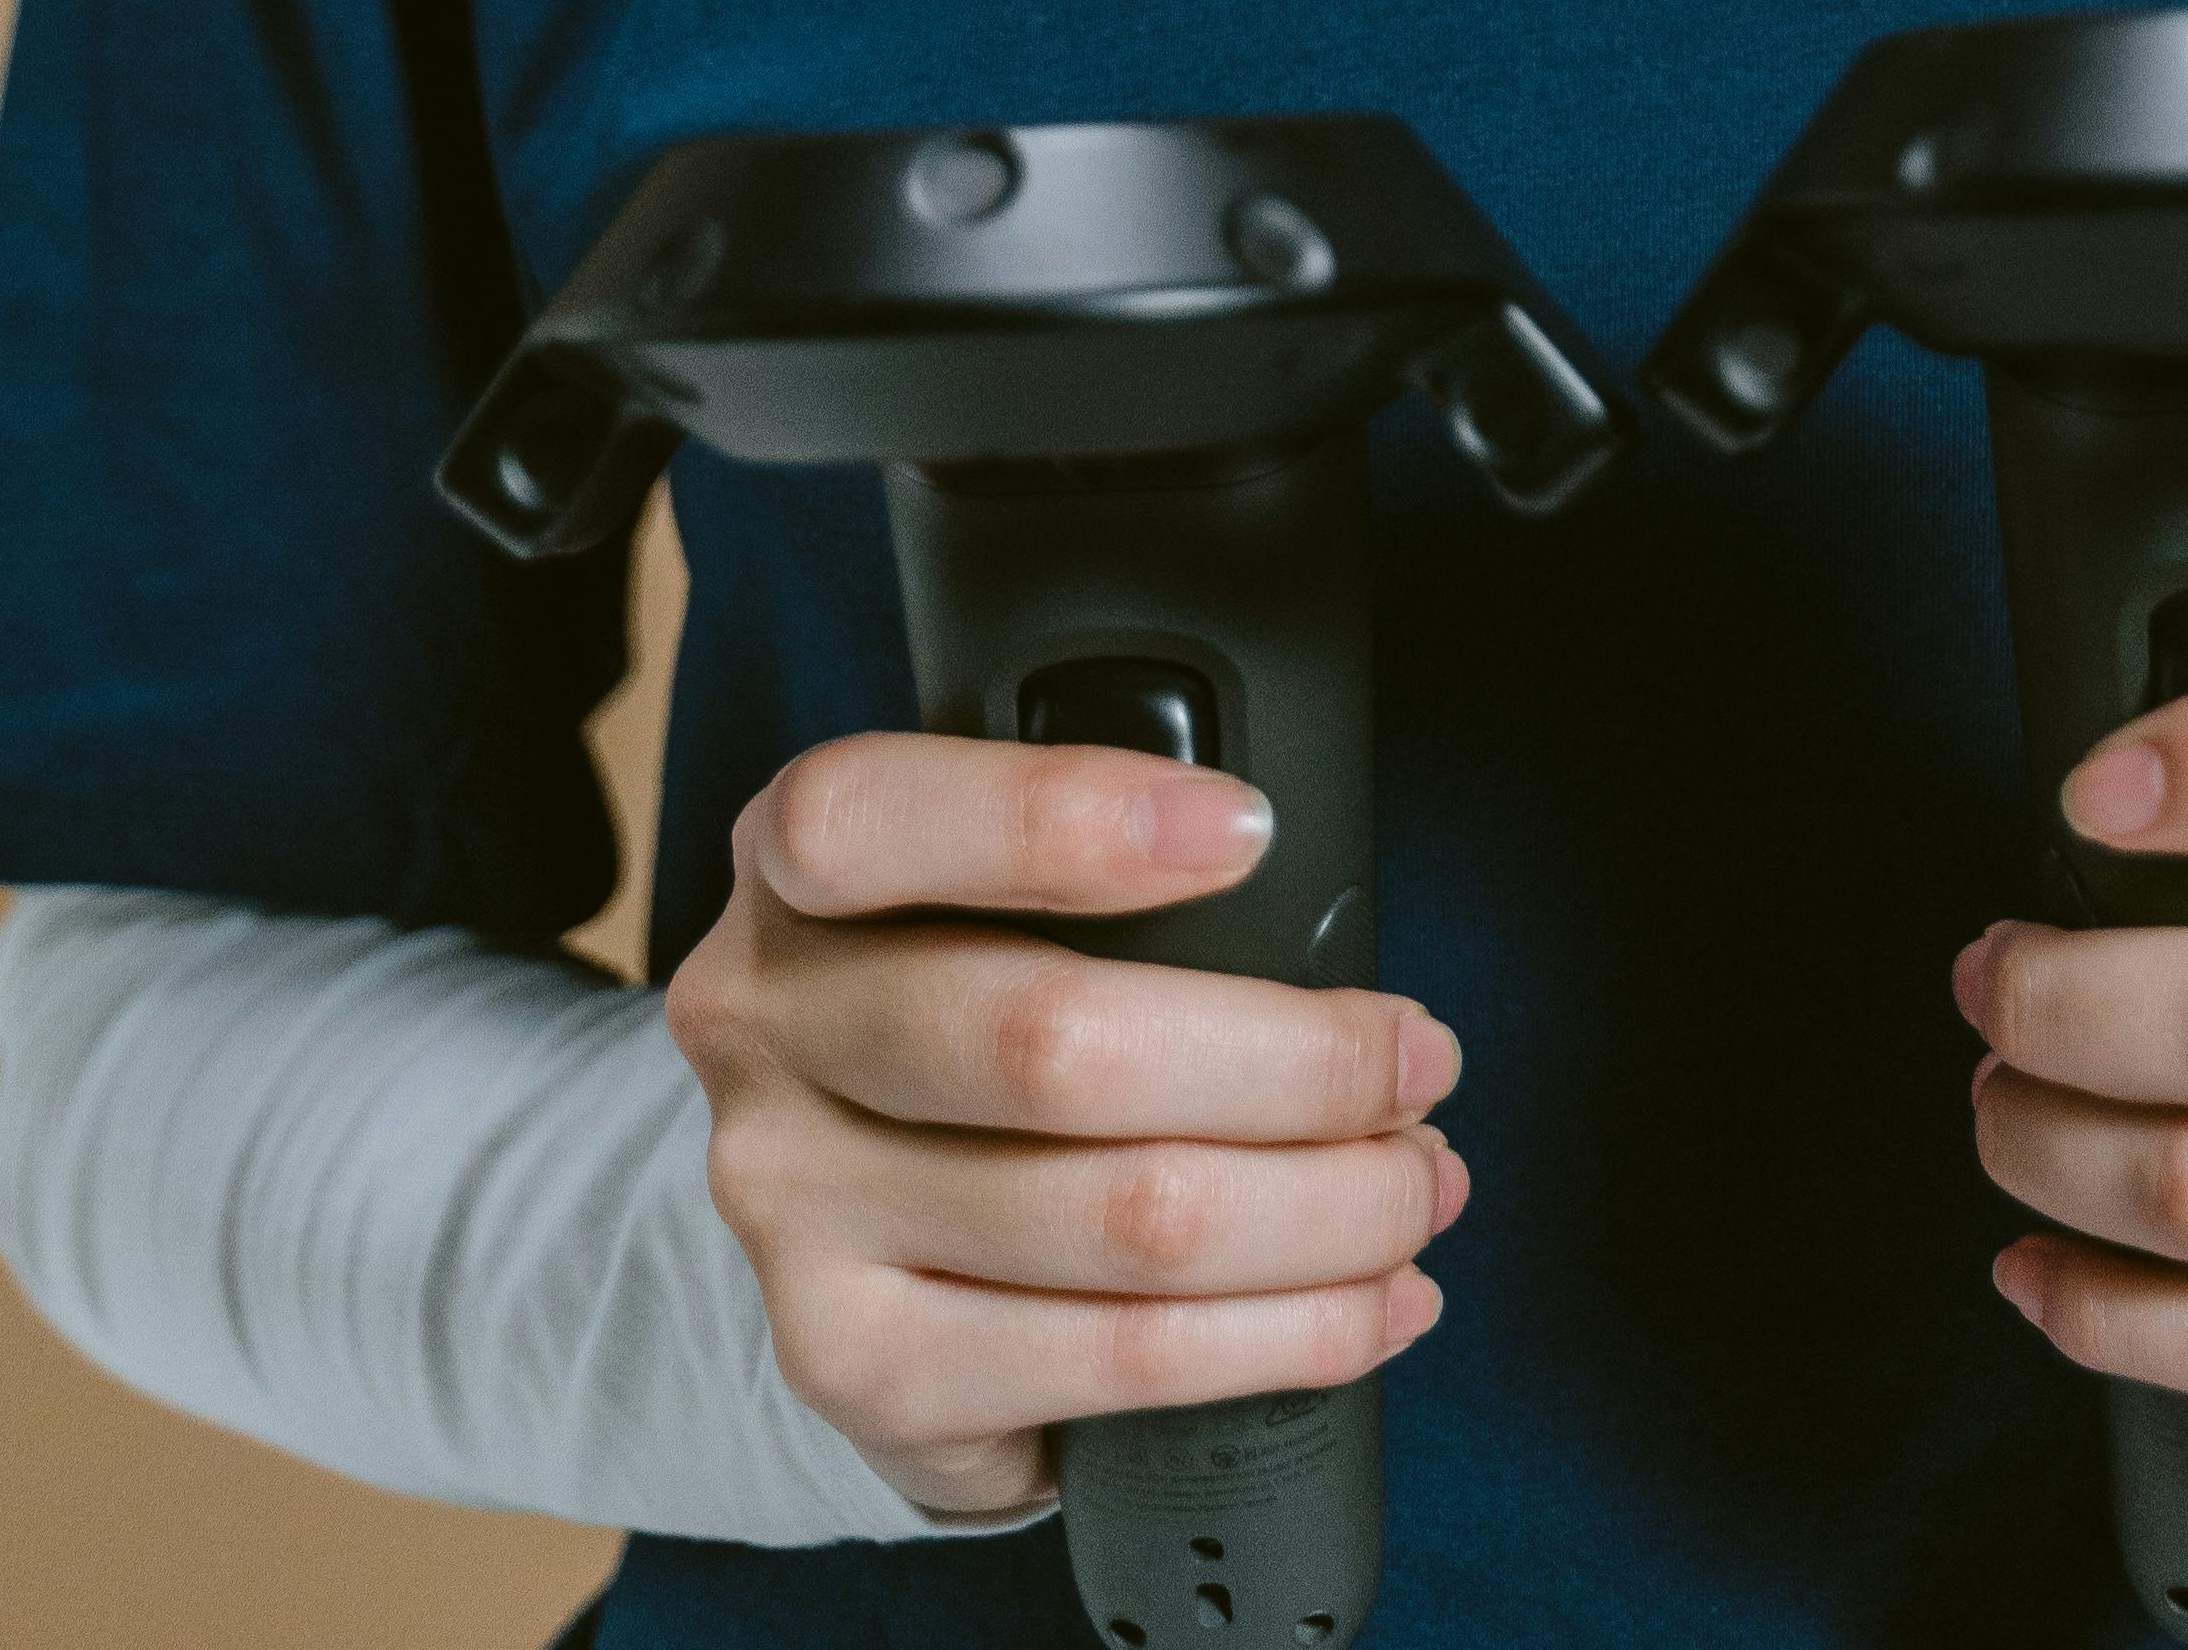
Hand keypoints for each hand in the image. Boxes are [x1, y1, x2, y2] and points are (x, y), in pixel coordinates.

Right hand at [663, 734, 1459, 1522]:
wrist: (854, 1230)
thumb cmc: (975, 1010)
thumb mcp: (978, 892)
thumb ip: (1096, 868)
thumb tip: (1324, 917)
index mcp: (796, 873)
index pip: (868, 824)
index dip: (1059, 817)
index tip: (1248, 832)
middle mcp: (768, 1033)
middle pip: (1049, 1043)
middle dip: (1296, 1059)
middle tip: (1419, 1060)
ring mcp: (794, 1213)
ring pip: (1119, 1219)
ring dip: (1326, 1209)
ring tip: (1420, 1187)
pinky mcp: (856, 1371)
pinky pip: (1118, 1359)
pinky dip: (1287, 1335)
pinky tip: (1370, 1306)